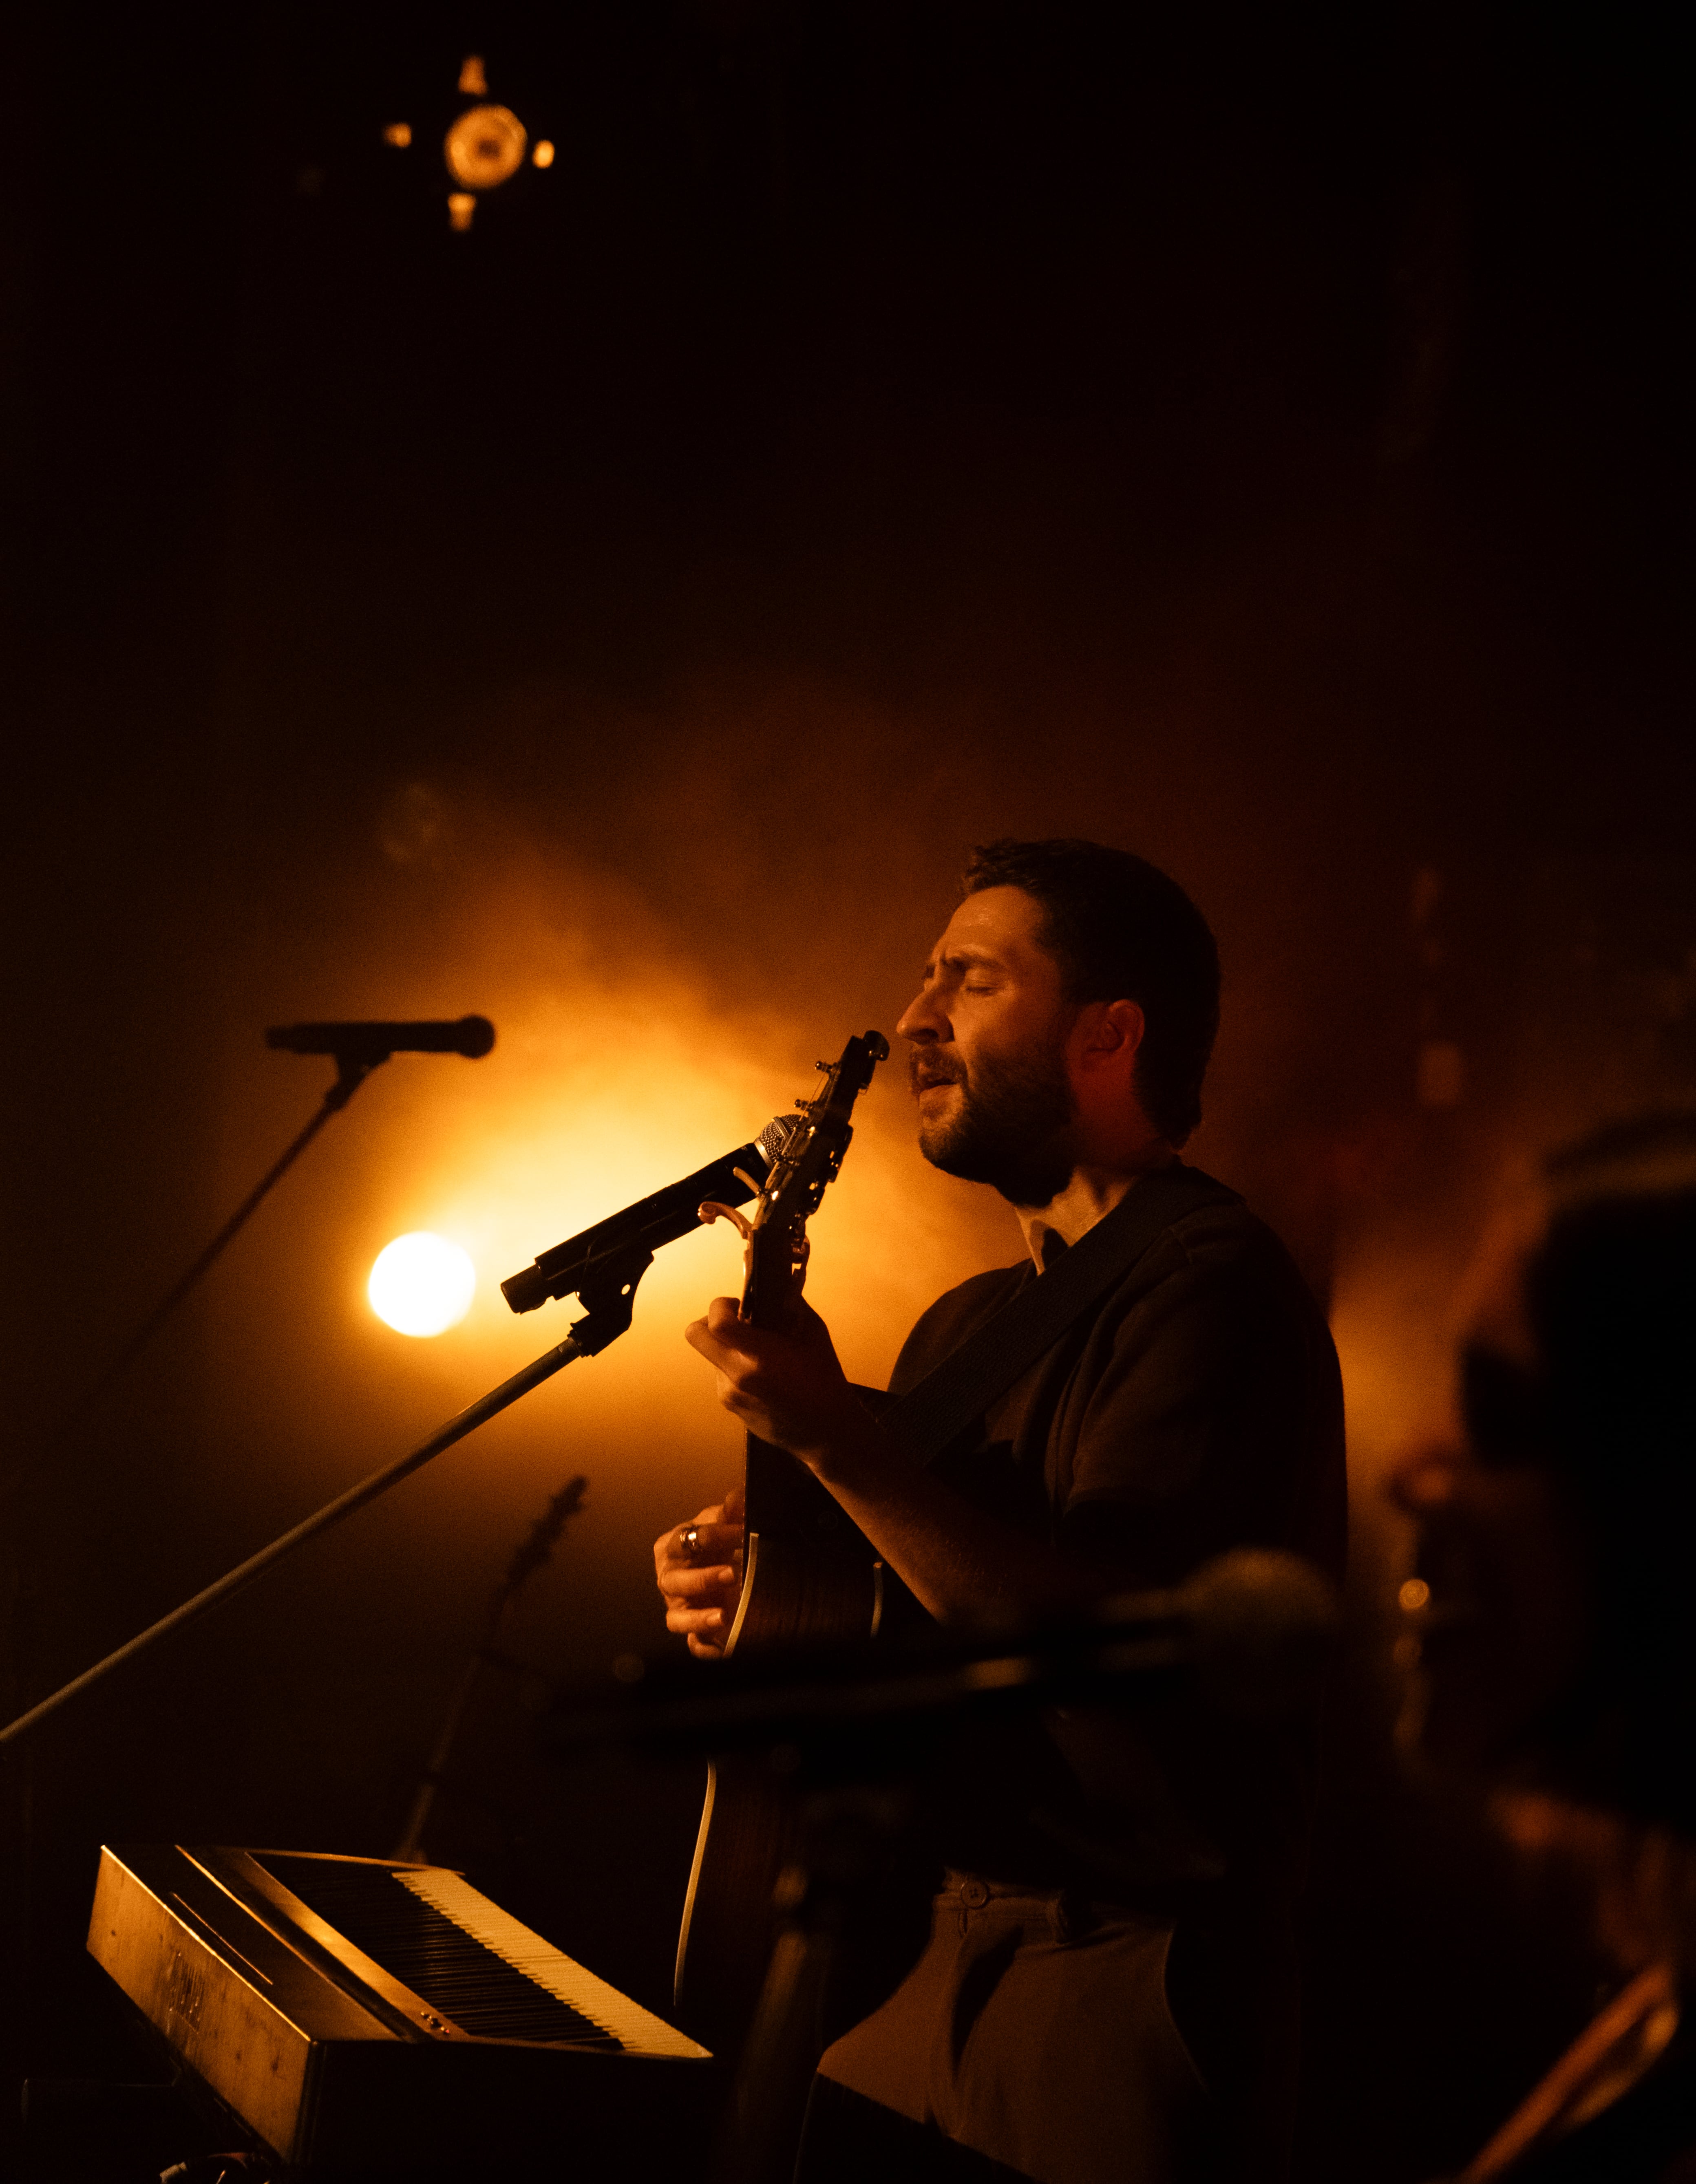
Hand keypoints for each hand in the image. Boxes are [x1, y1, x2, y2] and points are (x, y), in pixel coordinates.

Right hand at [654, 1485, 744, 1657]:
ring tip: (722, 1617)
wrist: (727, 1567)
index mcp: (672, 1548)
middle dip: (702, 1578)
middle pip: (675, 1582)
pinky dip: (705, 1645)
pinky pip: (694, 1644)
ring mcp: (678, 1607)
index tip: (739, 1532)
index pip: (684, 1542)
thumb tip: (737, 1497)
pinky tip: (722, 1645)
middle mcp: (669, 1579)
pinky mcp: (693, 1631)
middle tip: (732, 1573)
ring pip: (677, 1619)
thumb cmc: (719, 1541)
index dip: (711, 1537)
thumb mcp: (725, 1522)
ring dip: (698, 1619)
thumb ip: (730, 1510)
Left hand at [683, 1292, 864, 1464]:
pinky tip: (764, 1375)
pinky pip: (721, 1375)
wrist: (826, 1433)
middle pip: (695, 1335)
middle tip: (738, 1322)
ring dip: (728, 1347)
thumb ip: (792, 1307)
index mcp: (758, 1358)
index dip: (721, 1305)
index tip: (738, 1304)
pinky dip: (735, 1367)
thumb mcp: (815, 1335)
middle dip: (710, 1320)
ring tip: (762, 1354)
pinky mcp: (730, 1406)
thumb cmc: (825, 1383)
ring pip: (710, 1355)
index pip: (716, 1322)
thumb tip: (778, 1285)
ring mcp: (729, 1394)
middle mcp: (736, 1377)